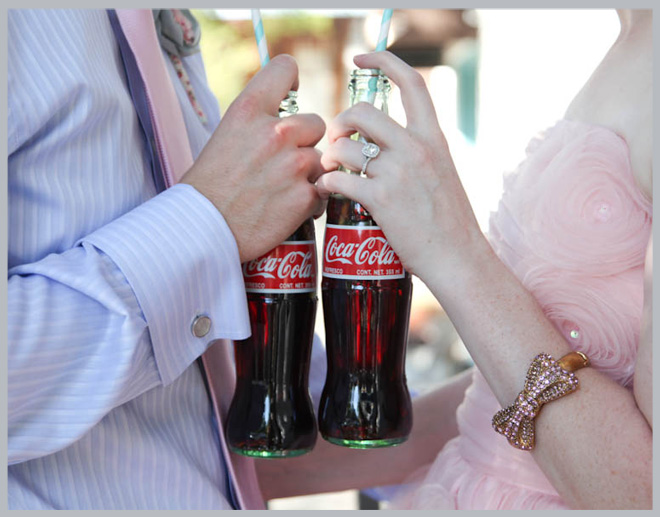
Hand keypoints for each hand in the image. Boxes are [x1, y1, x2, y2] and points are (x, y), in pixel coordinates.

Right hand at [181, 55, 325, 262]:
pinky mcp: (305, 196)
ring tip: (283, 190)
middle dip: (304, 141)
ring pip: (321, 159)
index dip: (292, 81)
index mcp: (249, 110)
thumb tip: (282, 117)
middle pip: (316, 122)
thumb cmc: (208, 186)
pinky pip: (323, 190)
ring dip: (309, 173)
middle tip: (283, 162)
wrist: (202, 229)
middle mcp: (276, 132)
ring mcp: (294, 164)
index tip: (291, 97)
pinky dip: (311, 201)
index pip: (285, 68)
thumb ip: (256, 122)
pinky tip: (289, 207)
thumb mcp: (225, 135)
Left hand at [317, 51, 488, 286]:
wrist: (459, 259)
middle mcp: (417, 149)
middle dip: (340, 123)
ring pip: (345, 147)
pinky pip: (338, 180)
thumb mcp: (443, 175)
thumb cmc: (449, 224)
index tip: (361, 57)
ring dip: (329, 158)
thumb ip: (418, 154)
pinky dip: (325, 184)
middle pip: (363, 112)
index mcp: (434, 139)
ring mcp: (399, 173)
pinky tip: (326, 192)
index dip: (383, 61)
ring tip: (330, 172)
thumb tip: (385, 147)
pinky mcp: (382, 200)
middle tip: (337, 143)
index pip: (411, 83)